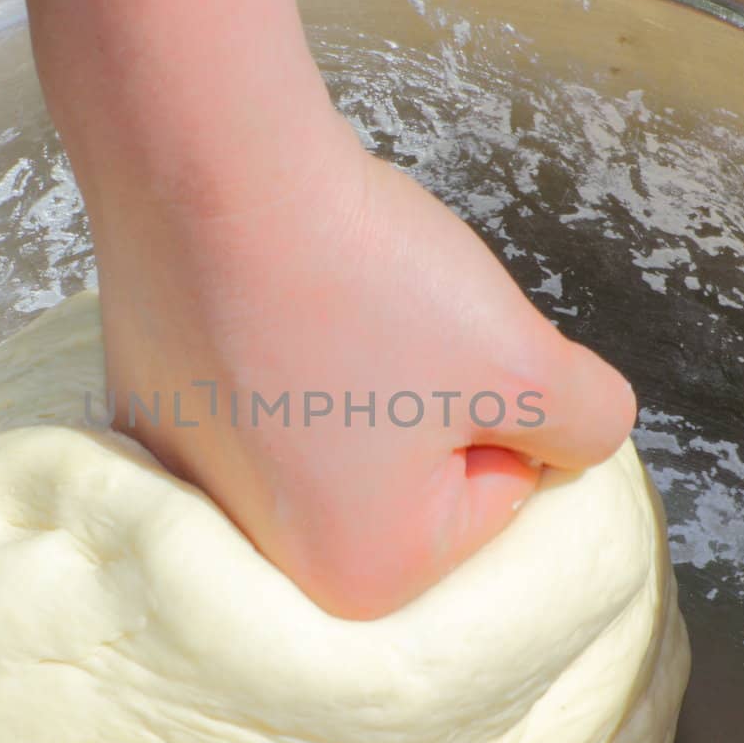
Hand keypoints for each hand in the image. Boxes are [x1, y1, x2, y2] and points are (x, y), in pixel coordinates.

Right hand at [89, 114, 634, 618]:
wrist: (209, 166)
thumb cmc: (365, 280)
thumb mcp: (528, 362)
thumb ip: (590, 421)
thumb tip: (576, 432)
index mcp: (362, 576)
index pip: (496, 488)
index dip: (496, 399)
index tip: (445, 342)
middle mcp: (261, 554)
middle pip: (410, 468)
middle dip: (424, 392)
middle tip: (389, 319)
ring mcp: (192, 480)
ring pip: (337, 421)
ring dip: (354, 361)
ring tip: (323, 301)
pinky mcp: (152, 409)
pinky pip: (259, 384)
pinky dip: (276, 339)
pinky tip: (261, 290)